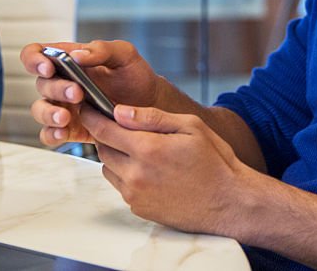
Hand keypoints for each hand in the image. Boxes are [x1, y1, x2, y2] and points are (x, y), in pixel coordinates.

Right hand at [20, 39, 160, 145]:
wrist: (150, 105)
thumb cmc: (135, 76)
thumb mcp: (124, 54)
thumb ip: (102, 49)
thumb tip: (77, 55)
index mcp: (69, 60)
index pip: (37, 53)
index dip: (34, 59)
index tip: (48, 67)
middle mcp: (62, 82)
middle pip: (41, 83)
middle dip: (57, 88)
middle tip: (77, 92)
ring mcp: (64, 106)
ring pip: (40, 110)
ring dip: (49, 113)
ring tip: (65, 117)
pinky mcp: (70, 129)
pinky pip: (49, 134)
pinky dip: (51, 134)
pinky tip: (63, 133)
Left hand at [82, 104, 258, 235]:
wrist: (229, 201)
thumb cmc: (215, 161)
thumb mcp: (190, 127)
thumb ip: (151, 117)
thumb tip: (120, 111)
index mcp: (147, 149)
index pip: (103, 129)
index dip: (92, 116)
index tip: (87, 107)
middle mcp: (135, 174)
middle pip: (101, 148)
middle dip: (106, 134)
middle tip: (121, 126)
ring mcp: (135, 194)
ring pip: (107, 168)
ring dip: (115, 155)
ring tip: (141, 149)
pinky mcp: (139, 208)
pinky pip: (120, 186)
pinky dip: (126, 174)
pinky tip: (150, 170)